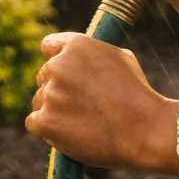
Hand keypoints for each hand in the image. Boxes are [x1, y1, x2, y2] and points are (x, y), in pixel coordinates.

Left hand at [25, 32, 173, 170]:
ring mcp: (50, 94)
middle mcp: (58, 65)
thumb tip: (79, 60)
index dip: (57, 60)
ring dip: (53, 110)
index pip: (49, 46)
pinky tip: (69, 133)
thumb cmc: (138, 95)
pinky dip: (48, 130)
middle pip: (44, 76)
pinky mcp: (45, 121)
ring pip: (39, 101)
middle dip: (58, 89)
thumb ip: (93, 56)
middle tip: (81, 105)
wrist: (144, 129)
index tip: (63, 73)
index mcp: (77, 45)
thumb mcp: (121, 59)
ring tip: (82, 122)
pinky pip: (34, 123)